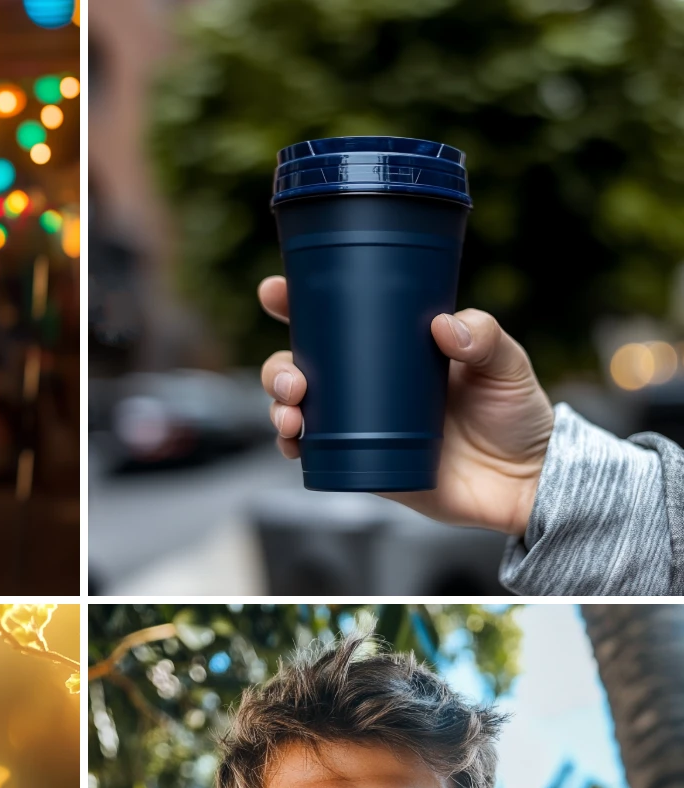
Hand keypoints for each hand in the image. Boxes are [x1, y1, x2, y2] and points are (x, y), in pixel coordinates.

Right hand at [258, 276, 555, 535]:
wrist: (524, 482)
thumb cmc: (516, 414)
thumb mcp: (507, 363)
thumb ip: (485, 336)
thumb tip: (443, 327)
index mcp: (394, 348)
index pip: (337, 319)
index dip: (298, 304)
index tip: (274, 292)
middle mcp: (368, 384)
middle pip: (302, 366)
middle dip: (278, 368)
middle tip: (293, 379)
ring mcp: (360, 425)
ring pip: (299, 409)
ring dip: (280, 407)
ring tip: (292, 412)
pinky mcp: (362, 464)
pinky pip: (314, 453)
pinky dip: (293, 446)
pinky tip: (293, 441)